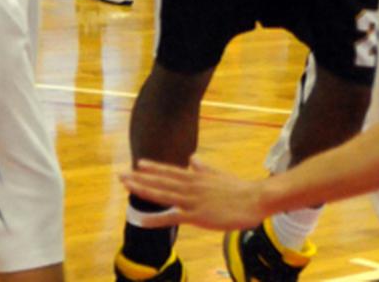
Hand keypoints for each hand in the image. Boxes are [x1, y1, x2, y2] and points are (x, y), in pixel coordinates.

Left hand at [120, 157, 268, 230]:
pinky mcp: (198, 215)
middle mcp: (191, 186)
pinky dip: (156, 218)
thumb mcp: (218, 174)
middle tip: (121, 175)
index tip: (139, 164)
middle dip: (140, 178)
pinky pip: (172, 217)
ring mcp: (193, 200)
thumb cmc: (239, 189)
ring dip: (143, 190)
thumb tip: (192, 158)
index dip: (154, 168)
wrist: (256, 199)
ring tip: (127, 185)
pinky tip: (142, 220)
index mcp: (197, 176)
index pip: (171, 171)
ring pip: (163, 194)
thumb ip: (202, 167)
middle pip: (161, 181)